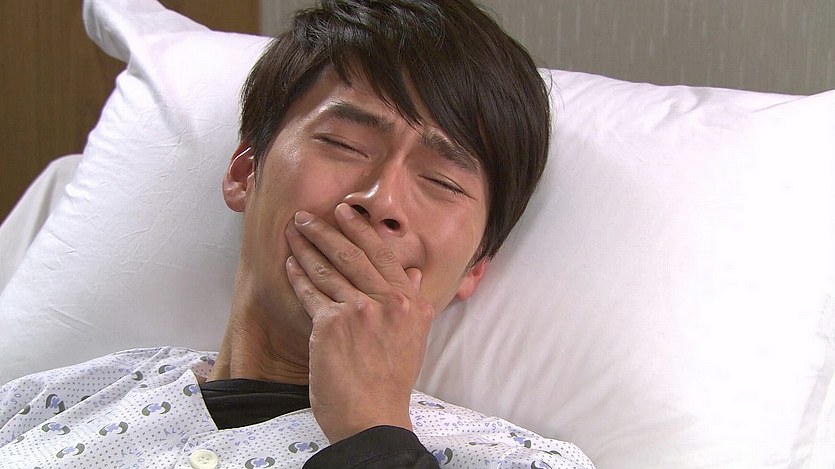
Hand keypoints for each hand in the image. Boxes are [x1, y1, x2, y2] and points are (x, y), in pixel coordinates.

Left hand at [284, 203, 434, 442]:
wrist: (372, 416)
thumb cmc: (390, 381)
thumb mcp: (413, 338)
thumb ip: (412, 301)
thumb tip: (412, 271)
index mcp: (410, 303)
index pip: (383, 254)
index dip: (361, 229)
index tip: (345, 211)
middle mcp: (389, 302)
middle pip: (352, 254)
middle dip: (326, 229)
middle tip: (306, 215)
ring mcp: (360, 311)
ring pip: (328, 269)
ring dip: (306, 247)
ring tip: (292, 233)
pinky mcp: (331, 325)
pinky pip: (311, 292)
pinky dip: (298, 276)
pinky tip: (289, 265)